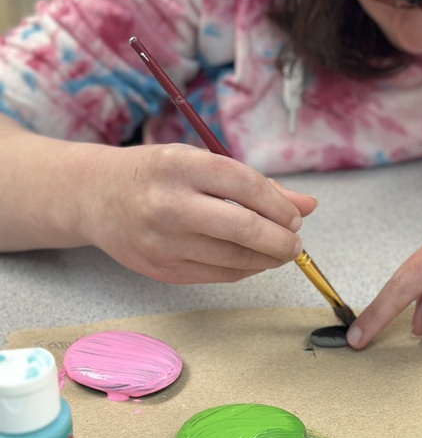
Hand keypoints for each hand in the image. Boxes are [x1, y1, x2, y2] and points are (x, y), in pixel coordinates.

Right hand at [80, 143, 316, 283]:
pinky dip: (243, 270)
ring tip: (279, 250)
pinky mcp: (161, 270)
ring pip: (233, 259)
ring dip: (267, 259)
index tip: (296, 216)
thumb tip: (308, 205)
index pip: (245, 186)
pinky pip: (217, 275)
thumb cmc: (157, 173)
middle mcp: (169, 204)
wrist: (95, 197)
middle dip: (281, 240)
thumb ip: (255, 184)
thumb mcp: (201, 162)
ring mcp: (163, 242)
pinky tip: (252, 260)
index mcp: (181, 166)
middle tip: (295, 242)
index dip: (279, 205)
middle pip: (242, 229)